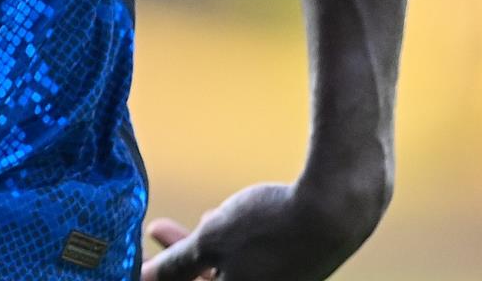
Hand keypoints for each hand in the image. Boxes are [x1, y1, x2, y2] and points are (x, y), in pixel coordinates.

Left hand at [140, 175, 386, 280]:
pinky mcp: (297, 270)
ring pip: (233, 270)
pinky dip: (237, 245)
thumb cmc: (272, 227)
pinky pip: (256, 262)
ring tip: (201, 219)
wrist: (338, 207)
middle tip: (157, 229)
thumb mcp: (212, 242)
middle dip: (181, 259)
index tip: (150, 256)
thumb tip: (144, 279)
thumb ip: (178, 265)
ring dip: (209, 248)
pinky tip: (228, 218)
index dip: (168, 275)